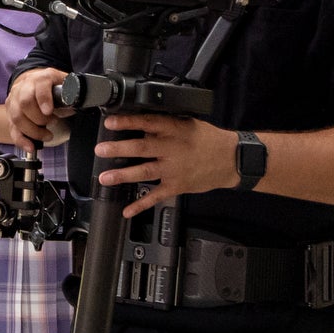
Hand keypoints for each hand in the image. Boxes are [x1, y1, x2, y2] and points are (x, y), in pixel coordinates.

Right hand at [3, 68, 71, 147]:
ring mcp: (14, 101)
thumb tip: (76, 106)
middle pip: (25, 103)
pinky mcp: (10, 114)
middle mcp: (23, 87)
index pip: (39, 86)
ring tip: (47, 135)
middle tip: (52, 122)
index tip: (49, 111)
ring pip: (17, 118)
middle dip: (39, 118)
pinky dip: (21, 140)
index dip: (44, 99)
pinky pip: (13, 129)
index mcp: (40, 79)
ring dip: (33, 131)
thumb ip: (71, 93)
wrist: (33, 81)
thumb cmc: (51, 85)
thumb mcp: (64, 83)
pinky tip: (31, 146)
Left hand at [95, 112, 238, 216]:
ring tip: (104, 177)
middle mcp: (173, 149)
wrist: (232, 160)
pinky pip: (156, 196)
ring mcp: (174, 169)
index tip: (110, 122)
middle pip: (142, 148)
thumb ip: (167, 126)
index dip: (129, 122)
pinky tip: (127, 210)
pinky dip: (141, 204)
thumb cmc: (210, 140)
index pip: (149, 123)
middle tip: (100, 150)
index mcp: (176, 130)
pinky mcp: (177, 186)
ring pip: (145, 171)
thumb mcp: (190, 124)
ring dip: (123, 175)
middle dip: (119, 149)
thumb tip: (142, 127)